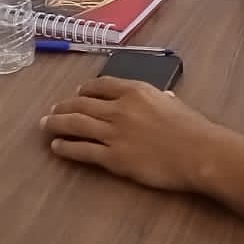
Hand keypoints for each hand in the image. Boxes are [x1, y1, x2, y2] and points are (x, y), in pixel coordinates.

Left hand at [42, 76, 218, 191]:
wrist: (198, 152)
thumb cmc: (192, 128)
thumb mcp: (173, 102)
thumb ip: (160, 99)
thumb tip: (162, 99)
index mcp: (134, 90)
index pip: (99, 85)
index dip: (84, 90)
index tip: (76, 94)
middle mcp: (118, 108)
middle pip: (81, 104)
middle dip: (63, 107)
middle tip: (52, 111)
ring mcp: (113, 133)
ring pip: (75, 125)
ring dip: (57, 124)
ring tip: (45, 126)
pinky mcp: (112, 157)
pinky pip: (82, 150)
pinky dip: (66, 148)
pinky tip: (57, 147)